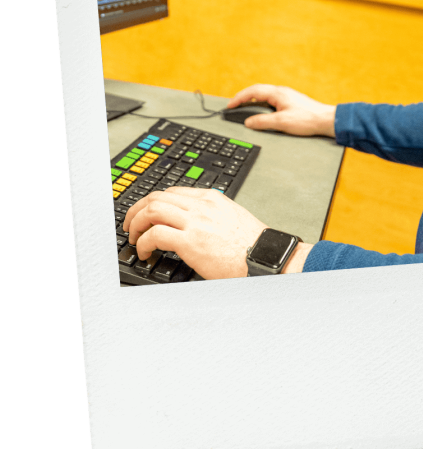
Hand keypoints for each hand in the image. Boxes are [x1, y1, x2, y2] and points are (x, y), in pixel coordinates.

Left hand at [124, 186, 268, 279]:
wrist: (265, 256)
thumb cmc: (252, 244)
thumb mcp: (232, 218)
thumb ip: (212, 216)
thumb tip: (194, 225)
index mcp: (212, 198)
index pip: (172, 192)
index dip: (153, 202)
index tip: (146, 214)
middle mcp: (201, 205)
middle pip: (157, 196)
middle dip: (137, 210)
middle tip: (132, 225)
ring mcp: (195, 221)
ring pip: (152, 210)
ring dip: (137, 224)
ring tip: (135, 238)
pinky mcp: (190, 241)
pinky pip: (155, 235)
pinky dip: (144, 243)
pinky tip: (146, 252)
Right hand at [225, 83, 336, 136]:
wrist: (325, 120)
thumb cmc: (307, 119)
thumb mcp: (281, 122)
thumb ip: (262, 121)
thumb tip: (249, 122)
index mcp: (277, 93)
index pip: (253, 91)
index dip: (239, 98)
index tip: (230, 105)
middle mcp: (281, 91)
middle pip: (257, 90)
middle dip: (243, 97)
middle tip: (234, 105)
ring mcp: (286, 96)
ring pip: (264, 94)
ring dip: (252, 99)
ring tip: (244, 107)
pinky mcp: (291, 102)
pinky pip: (271, 99)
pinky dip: (261, 103)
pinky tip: (261, 110)